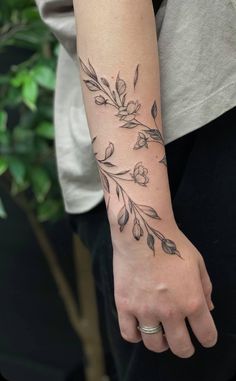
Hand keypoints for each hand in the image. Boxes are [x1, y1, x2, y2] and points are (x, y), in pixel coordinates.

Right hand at [112, 224, 217, 357]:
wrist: (142, 233)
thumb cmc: (171, 245)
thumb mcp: (198, 263)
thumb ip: (205, 288)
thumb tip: (209, 308)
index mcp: (192, 301)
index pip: (206, 335)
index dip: (208, 339)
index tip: (204, 337)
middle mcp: (170, 311)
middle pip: (181, 348)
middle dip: (186, 348)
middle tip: (183, 341)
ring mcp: (145, 310)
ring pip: (155, 345)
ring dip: (161, 343)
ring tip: (160, 333)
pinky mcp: (125, 306)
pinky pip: (129, 334)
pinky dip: (136, 336)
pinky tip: (140, 327)